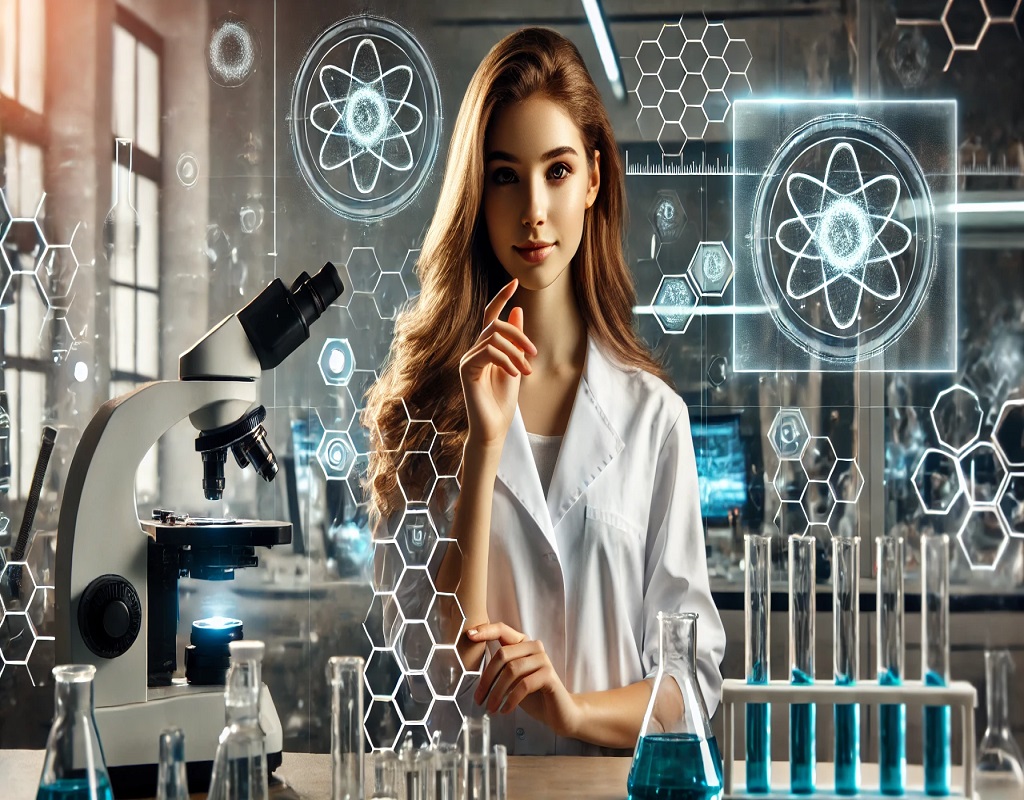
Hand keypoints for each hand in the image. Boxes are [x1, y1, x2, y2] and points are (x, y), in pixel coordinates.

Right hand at [459, 280, 536, 447]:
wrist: (494, 427)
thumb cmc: (503, 401)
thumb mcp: (517, 365)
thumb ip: (516, 341)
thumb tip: (518, 310)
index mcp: (486, 347)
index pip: (491, 315)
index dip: (501, 297)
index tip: (515, 281)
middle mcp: (475, 350)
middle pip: (495, 324)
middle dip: (518, 335)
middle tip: (533, 353)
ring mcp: (468, 359)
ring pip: (494, 338)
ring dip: (516, 353)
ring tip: (526, 371)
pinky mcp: (467, 369)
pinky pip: (488, 352)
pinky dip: (506, 360)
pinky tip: (514, 375)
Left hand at [468, 622, 580, 738]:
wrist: (558, 712)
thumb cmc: (531, 694)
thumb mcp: (511, 679)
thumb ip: (498, 668)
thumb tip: (472, 666)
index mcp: (522, 643)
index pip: (502, 629)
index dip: (486, 630)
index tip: (469, 635)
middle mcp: (534, 647)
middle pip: (502, 655)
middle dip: (486, 679)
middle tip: (478, 699)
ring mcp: (543, 659)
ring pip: (511, 670)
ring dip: (497, 692)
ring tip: (490, 708)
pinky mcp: (549, 675)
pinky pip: (524, 684)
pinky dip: (511, 699)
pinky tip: (504, 710)